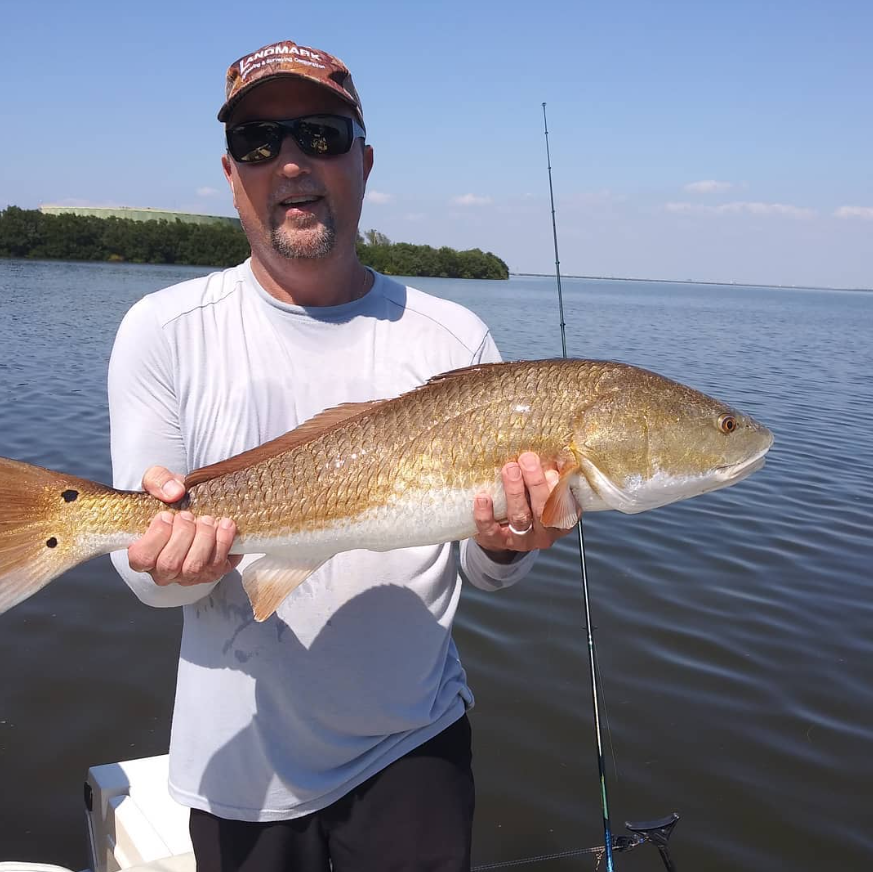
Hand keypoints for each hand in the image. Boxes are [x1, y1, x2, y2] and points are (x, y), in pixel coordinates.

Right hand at [127, 465, 240, 585]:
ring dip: (203, 539)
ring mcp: (188, 576)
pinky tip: (225, 525)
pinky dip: (223, 542)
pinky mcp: (211, 573)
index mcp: (143, 554)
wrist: (198, 506)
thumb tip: (175, 492)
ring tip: (206, 520)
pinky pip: (217, 565)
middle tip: (188, 516)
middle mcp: (163, 571)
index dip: (156, 537)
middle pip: (169, 564)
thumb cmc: (171, 501)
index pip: (142, 558)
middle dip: (182, 535)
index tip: (166, 516)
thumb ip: (158, 481)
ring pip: (193, 568)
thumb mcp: (158, 483)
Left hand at [473, 452, 578, 558]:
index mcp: (560, 520)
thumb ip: (550, 477)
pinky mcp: (497, 542)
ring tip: (510, 470)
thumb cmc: (527, 505)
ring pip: (520, 517)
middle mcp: (544, 533)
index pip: (564, 505)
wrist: (501, 533)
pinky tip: (483, 498)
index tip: (552, 468)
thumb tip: (555, 453)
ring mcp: (521, 540)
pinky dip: (485, 514)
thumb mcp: (543, 492)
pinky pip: (491, 530)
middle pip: (542, 510)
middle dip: (536, 483)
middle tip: (528, 460)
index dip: (558, 488)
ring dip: (514, 492)